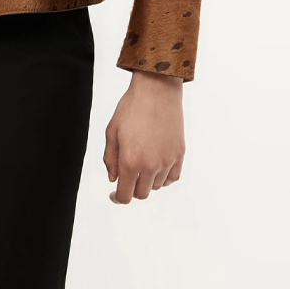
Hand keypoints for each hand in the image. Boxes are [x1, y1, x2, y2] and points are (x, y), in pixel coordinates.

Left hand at [104, 71, 184, 201]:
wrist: (157, 90)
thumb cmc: (131, 108)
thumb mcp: (112, 132)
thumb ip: (110, 159)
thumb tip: (114, 179)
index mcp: (130, 161)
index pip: (125, 195)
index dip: (117, 198)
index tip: (114, 194)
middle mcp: (150, 166)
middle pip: (141, 193)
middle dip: (132, 188)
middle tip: (127, 175)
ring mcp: (167, 161)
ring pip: (157, 186)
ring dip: (148, 181)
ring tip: (142, 162)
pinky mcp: (179, 154)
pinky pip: (173, 178)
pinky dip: (164, 178)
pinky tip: (157, 168)